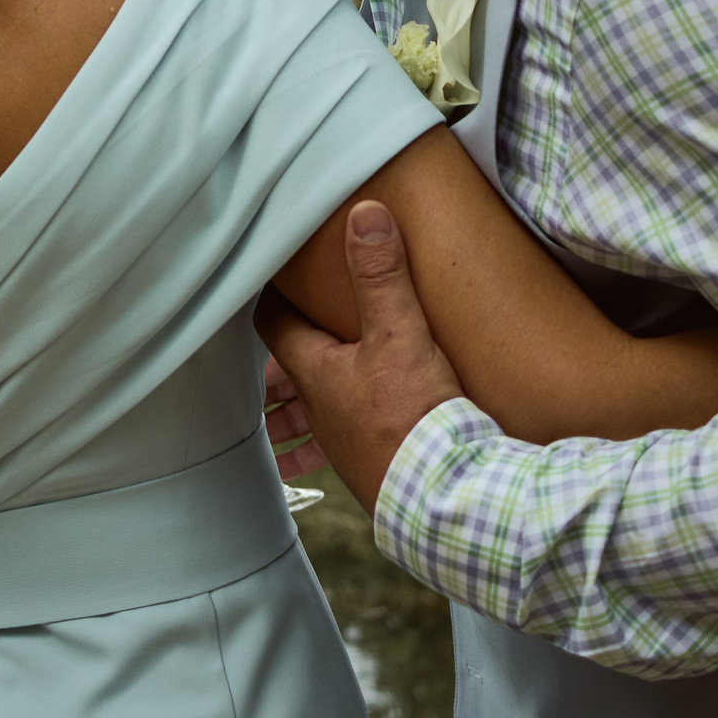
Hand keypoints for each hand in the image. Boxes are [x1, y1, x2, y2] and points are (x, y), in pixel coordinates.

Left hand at [254, 200, 463, 513]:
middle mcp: (321, 410)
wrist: (446, 501)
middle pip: (291, 369)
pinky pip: (336, 450)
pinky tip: (309, 459)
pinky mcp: (371, 468)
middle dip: (289, 346)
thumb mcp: (400, 336)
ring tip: (286, 390)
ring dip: (298, 397)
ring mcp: (343, 443)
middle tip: (291, 319)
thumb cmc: (415, 422)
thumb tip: (364, 216)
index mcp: (316, 374)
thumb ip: (381, 276)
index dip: (272, 296)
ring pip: (309, 410)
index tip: (271, 276)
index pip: (274, 325)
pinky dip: (318, 447)